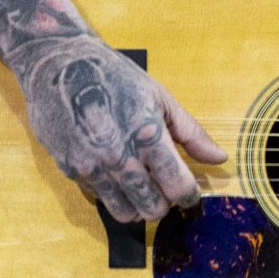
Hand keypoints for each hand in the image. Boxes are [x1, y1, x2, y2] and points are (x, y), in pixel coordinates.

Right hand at [0, 0, 226, 223]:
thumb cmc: (115, 77)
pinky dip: (113, 193)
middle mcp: (119, 157)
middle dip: (165, 202)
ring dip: (139, 205)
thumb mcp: (160, 98)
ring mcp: (92, 166)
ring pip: (125, 212)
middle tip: (165, 188)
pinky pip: (100, 197)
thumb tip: (220, 158)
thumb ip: (192, 133)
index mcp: (148, 135)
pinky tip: (116, 173)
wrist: (58, 65)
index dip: (190, 196)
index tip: (191, 193)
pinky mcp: (70, 170)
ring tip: (143, 186)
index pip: (178, 187)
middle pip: (152, 208)